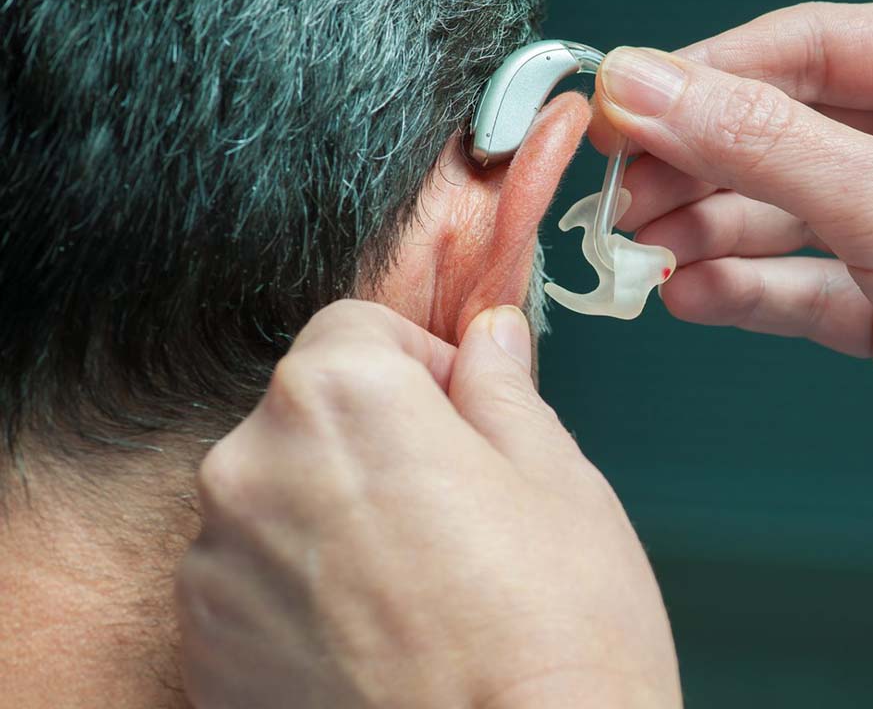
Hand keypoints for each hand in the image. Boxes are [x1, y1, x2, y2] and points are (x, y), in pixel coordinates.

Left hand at [175, 300, 680, 708]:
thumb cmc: (556, 636)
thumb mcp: (558, 480)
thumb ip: (503, 390)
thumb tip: (490, 338)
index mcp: (340, 399)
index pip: (356, 330)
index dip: (422, 367)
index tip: (461, 418)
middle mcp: (251, 468)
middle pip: (310, 414)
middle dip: (375, 440)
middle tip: (452, 508)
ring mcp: (216, 566)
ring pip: (279, 498)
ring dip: (333, 516)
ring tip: (418, 587)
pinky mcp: (205, 652)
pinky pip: (251, 582)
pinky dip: (299, 592)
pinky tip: (376, 638)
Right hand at [593, 2, 872, 638]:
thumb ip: (758, 142)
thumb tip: (648, 85)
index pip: (807, 47)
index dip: (703, 76)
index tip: (622, 105)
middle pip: (783, 129)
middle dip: (695, 162)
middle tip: (617, 188)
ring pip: (782, 209)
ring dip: (705, 229)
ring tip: (639, 249)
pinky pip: (799, 280)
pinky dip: (741, 287)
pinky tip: (690, 292)